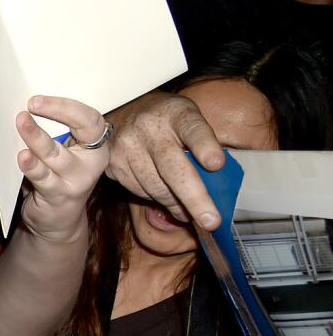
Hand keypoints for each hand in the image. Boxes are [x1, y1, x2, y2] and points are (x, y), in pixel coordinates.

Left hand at [14, 96, 111, 242]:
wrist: (56, 221)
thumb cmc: (55, 178)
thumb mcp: (60, 152)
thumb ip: (52, 133)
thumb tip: (26, 107)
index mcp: (95, 145)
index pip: (90, 118)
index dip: (67, 106)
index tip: (38, 99)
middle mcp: (91, 161)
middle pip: (82, 130)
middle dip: (57, 112)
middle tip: (31, 104)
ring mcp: (77, 180)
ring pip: (57, 154)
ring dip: (37, 138)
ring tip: (21, 122)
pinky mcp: (59, 196)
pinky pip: (44, 178)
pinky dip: (31, 166)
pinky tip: (22, 156)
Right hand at [106, 91, 227, 229]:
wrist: (124, 113)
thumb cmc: (168, 122)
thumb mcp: (189, 120)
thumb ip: (204, 144)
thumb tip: (221, 184)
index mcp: (177, 113)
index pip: (193, 129)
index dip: (205, 147)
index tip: (216, 164)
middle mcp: (149, 128)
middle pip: (173, 168)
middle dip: (195, 198)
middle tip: (211, 221)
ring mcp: (127, 146)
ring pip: (155, 187)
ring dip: (176, 204)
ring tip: (189, 213)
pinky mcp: (113, 164)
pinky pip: (139, 191)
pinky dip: (155, 199)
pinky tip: (166, 197)